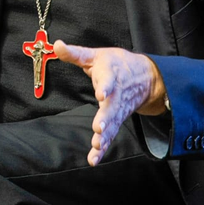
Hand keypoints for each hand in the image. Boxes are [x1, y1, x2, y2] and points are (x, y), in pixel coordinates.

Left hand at [53, 40, 165, 165]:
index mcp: (111, 75)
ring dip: (105, 137)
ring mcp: (118, 110)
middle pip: (112, 108)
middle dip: (105, 119)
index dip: (105, 87)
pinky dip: (103, 148)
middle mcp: (116, 95)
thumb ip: (76, 53)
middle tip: (98, 129)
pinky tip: (94, 159)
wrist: (146, 76)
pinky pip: (111, 135)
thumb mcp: (96, 54)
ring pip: (113, 125)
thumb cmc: (116, 64)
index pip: (109, 81)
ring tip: (96, 146)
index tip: (101, 94)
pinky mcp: (117, 120)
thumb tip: (57, 45)